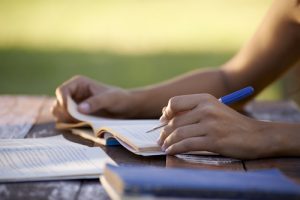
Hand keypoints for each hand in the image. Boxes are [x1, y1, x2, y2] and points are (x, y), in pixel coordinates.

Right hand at [52, 75, 138, 121]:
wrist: (126, 108)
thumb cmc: (119, 99)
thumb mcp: (109, 99)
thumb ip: (95, 102)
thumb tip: (79, 109)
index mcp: (78, 84)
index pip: (62, 91)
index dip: (62, 101)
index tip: (70, 112)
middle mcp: (73, 94)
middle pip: (57, 104)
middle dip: (64, 114)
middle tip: (76, 121)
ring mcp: (73, 106)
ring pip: (59, 114)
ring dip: (66, 121)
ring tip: (80, 124)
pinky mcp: (77, 116)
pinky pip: (67, 122)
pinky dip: (71, 126)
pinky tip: (81, 128)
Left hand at [157, 94, 272, 158]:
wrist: (257, 135)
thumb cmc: (231, 123)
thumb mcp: (213, 109)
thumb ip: (191, 110)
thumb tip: (165, 114)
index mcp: (205, 99)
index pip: (175, 102)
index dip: (166, 113)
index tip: (163, 122)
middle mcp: (206, 109)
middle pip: (175, 121)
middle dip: (164, 132)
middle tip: (160, 139)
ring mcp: (210, 125)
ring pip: (179, 133)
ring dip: (168, 142)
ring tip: (164, 146)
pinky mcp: (214, 141)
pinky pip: (187, 145)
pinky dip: (175, 149)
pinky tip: (171, 152)